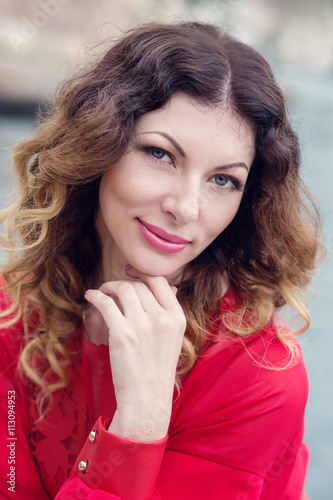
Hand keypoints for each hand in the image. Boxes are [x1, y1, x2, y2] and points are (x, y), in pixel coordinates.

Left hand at [84, 269, 185, 440]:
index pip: (159, 281)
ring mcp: (142, 324)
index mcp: (176, 316)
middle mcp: (161, 317)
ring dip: (109, 286)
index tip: (130, 272)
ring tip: (101, 292)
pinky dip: (95, 296)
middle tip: (111, 288)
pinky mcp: (122, 333)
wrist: (147, 397)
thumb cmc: (157, 369)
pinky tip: (90, 297)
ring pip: (123, 289)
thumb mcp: (173, 337)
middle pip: (138, 285)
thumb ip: (168, 312)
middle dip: (122, 282)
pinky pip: (105, 303)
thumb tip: (164, 287)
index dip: (142, 272)